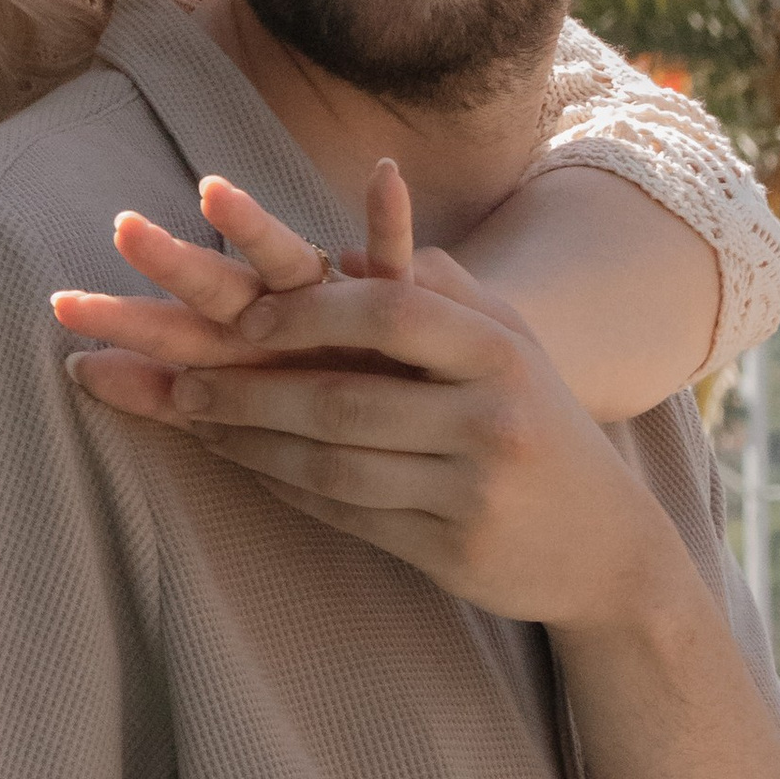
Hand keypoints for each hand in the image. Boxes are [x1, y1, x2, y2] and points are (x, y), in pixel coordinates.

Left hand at [56, 162, 690, 635]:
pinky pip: (345, 514)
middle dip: (245, 385)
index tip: (240, 307)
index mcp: (498, 348)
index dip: (307, 309)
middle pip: (341, 398)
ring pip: (330, 465)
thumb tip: (357, 226)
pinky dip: (282, 487)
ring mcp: (470, 491)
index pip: (386, 314)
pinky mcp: (450, 552)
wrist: (609, 548)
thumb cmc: (539, 417)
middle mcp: (488, 417)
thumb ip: (437, 284)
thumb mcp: (509, 337)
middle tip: (170, 373)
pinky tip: (238, 463)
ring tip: (183, 416)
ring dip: (246, 441)